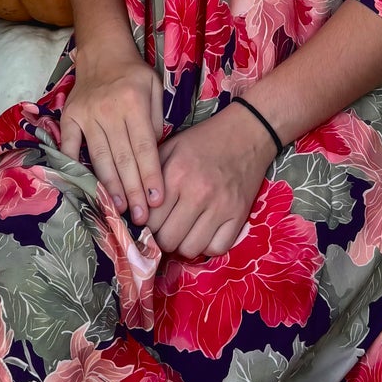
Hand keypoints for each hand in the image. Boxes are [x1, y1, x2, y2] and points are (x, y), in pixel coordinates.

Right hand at [60, 40, 164, 226]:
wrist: (103, 51)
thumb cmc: (134, 73)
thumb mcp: (155, 88)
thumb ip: (155, 121)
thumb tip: (153, 157)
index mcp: (133, 102)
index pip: (145, 147)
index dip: (151, 176)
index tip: (156, 200)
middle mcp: (109, 109)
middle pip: (123, 157)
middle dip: (133, 190)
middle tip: (139, 218)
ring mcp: (86, 114)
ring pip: (100, 157)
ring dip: (109, 186)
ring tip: (118, 209)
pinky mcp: (69, 117)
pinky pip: (69, 145)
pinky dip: (73, 166)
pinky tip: (83, 187)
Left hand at [152, 102, 276, 258]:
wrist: (247, 132)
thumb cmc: (204, 140)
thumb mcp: (171, 147)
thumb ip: (150, 176)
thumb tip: (134, 208)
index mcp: (176, 174)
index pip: (150, 220)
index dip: (147, 223)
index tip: (152, 219)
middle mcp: (198, 193)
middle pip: (168, 240)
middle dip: (163, 236)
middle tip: (168, 226)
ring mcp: (221, 206)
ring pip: (190, 249)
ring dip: (184, 243)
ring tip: (185, 229)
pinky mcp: (239, 215)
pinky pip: (217, 249)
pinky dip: (208, 245)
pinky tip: (205, 231)